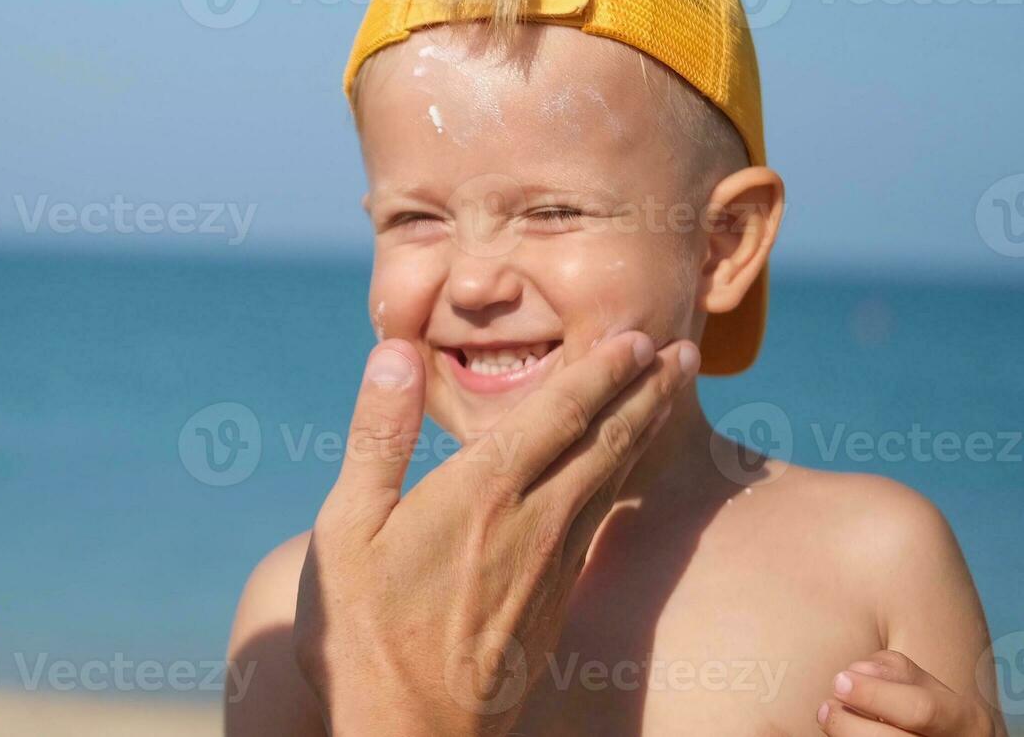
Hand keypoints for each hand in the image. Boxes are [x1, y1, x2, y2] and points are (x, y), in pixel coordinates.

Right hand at [292, 330, 697, 736]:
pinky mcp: (554, 601)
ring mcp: (551, 566)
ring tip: (668, 395)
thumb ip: (378, 434)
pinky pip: (599, 523)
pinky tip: (621, 478)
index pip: (559, 413)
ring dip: (643, 431)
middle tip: (684, 351)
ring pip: (611, 482)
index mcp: (482, 491)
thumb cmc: (364, 630)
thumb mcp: (347, 525)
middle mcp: (532, 522)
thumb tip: (393, 350)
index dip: (602, 370)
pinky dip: (621, 483)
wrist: (406, 734)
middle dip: (646, 391)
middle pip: (605, 442)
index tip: (636, 335)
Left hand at [818, 650, 1003, 735]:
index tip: (839, 681)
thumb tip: (860, 672)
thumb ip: (893, 669)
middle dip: (850, 725)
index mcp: (966, 719)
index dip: (874, 695)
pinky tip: (844, 735)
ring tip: (829, 719)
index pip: (921, 709)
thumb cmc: (929, 707)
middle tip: (826, 708)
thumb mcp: (924, 683)